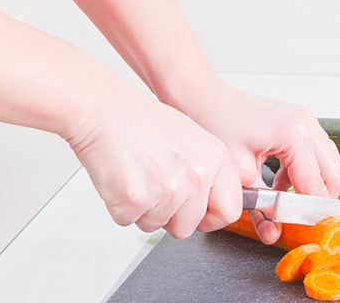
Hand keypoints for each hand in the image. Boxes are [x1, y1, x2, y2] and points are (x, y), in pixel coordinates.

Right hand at [67, 93, 242, 238]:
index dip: (210, 218)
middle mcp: (196, 177)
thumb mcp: (195, 139)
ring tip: (139, 177)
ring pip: (156, 225)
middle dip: (170, 216)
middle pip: (187, 227)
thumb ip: (213, 170)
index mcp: (215, 160)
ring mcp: (167, 191)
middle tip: (156, 189)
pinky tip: (123, 180)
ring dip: (144, 210)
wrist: (106, 113)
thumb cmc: (144, 124)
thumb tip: (233, 192)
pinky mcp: (135, 201)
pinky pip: (129, 221)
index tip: (199, 217)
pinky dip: (121, 207)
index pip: (229, 211)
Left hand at [164, 78, 339, 243]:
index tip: (305, 232)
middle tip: (298, 221)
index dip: (310, 214)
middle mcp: (307, 125)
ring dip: (311, 187)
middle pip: (334, 177)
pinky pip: (315, 155)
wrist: (200, 95)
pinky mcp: (298, 122)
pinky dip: (302, 174)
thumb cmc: (213, 121)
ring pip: (328, 166)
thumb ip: (259, 203)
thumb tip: (273, 230)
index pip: (316, 187)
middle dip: (317, 202)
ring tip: (285, 204)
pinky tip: (278, 186)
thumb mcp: (237, 171)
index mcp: (295, 136)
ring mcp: (305, 121)